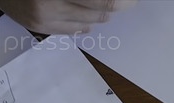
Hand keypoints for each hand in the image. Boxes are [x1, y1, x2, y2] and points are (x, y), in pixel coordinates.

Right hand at [0, 0, 137, 33]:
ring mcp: (45, 17)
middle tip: (120, 1)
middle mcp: (52, 2)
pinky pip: (75, 30)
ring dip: (97, 14)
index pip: (105, 1)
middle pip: (101, 13)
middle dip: (113, 6)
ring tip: (89, 2)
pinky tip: (78, 12)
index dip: (124, 2)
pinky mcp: (40, 27)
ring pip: (91, 23)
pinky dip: (83, 22)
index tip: (133, 1)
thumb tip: (113, 1)